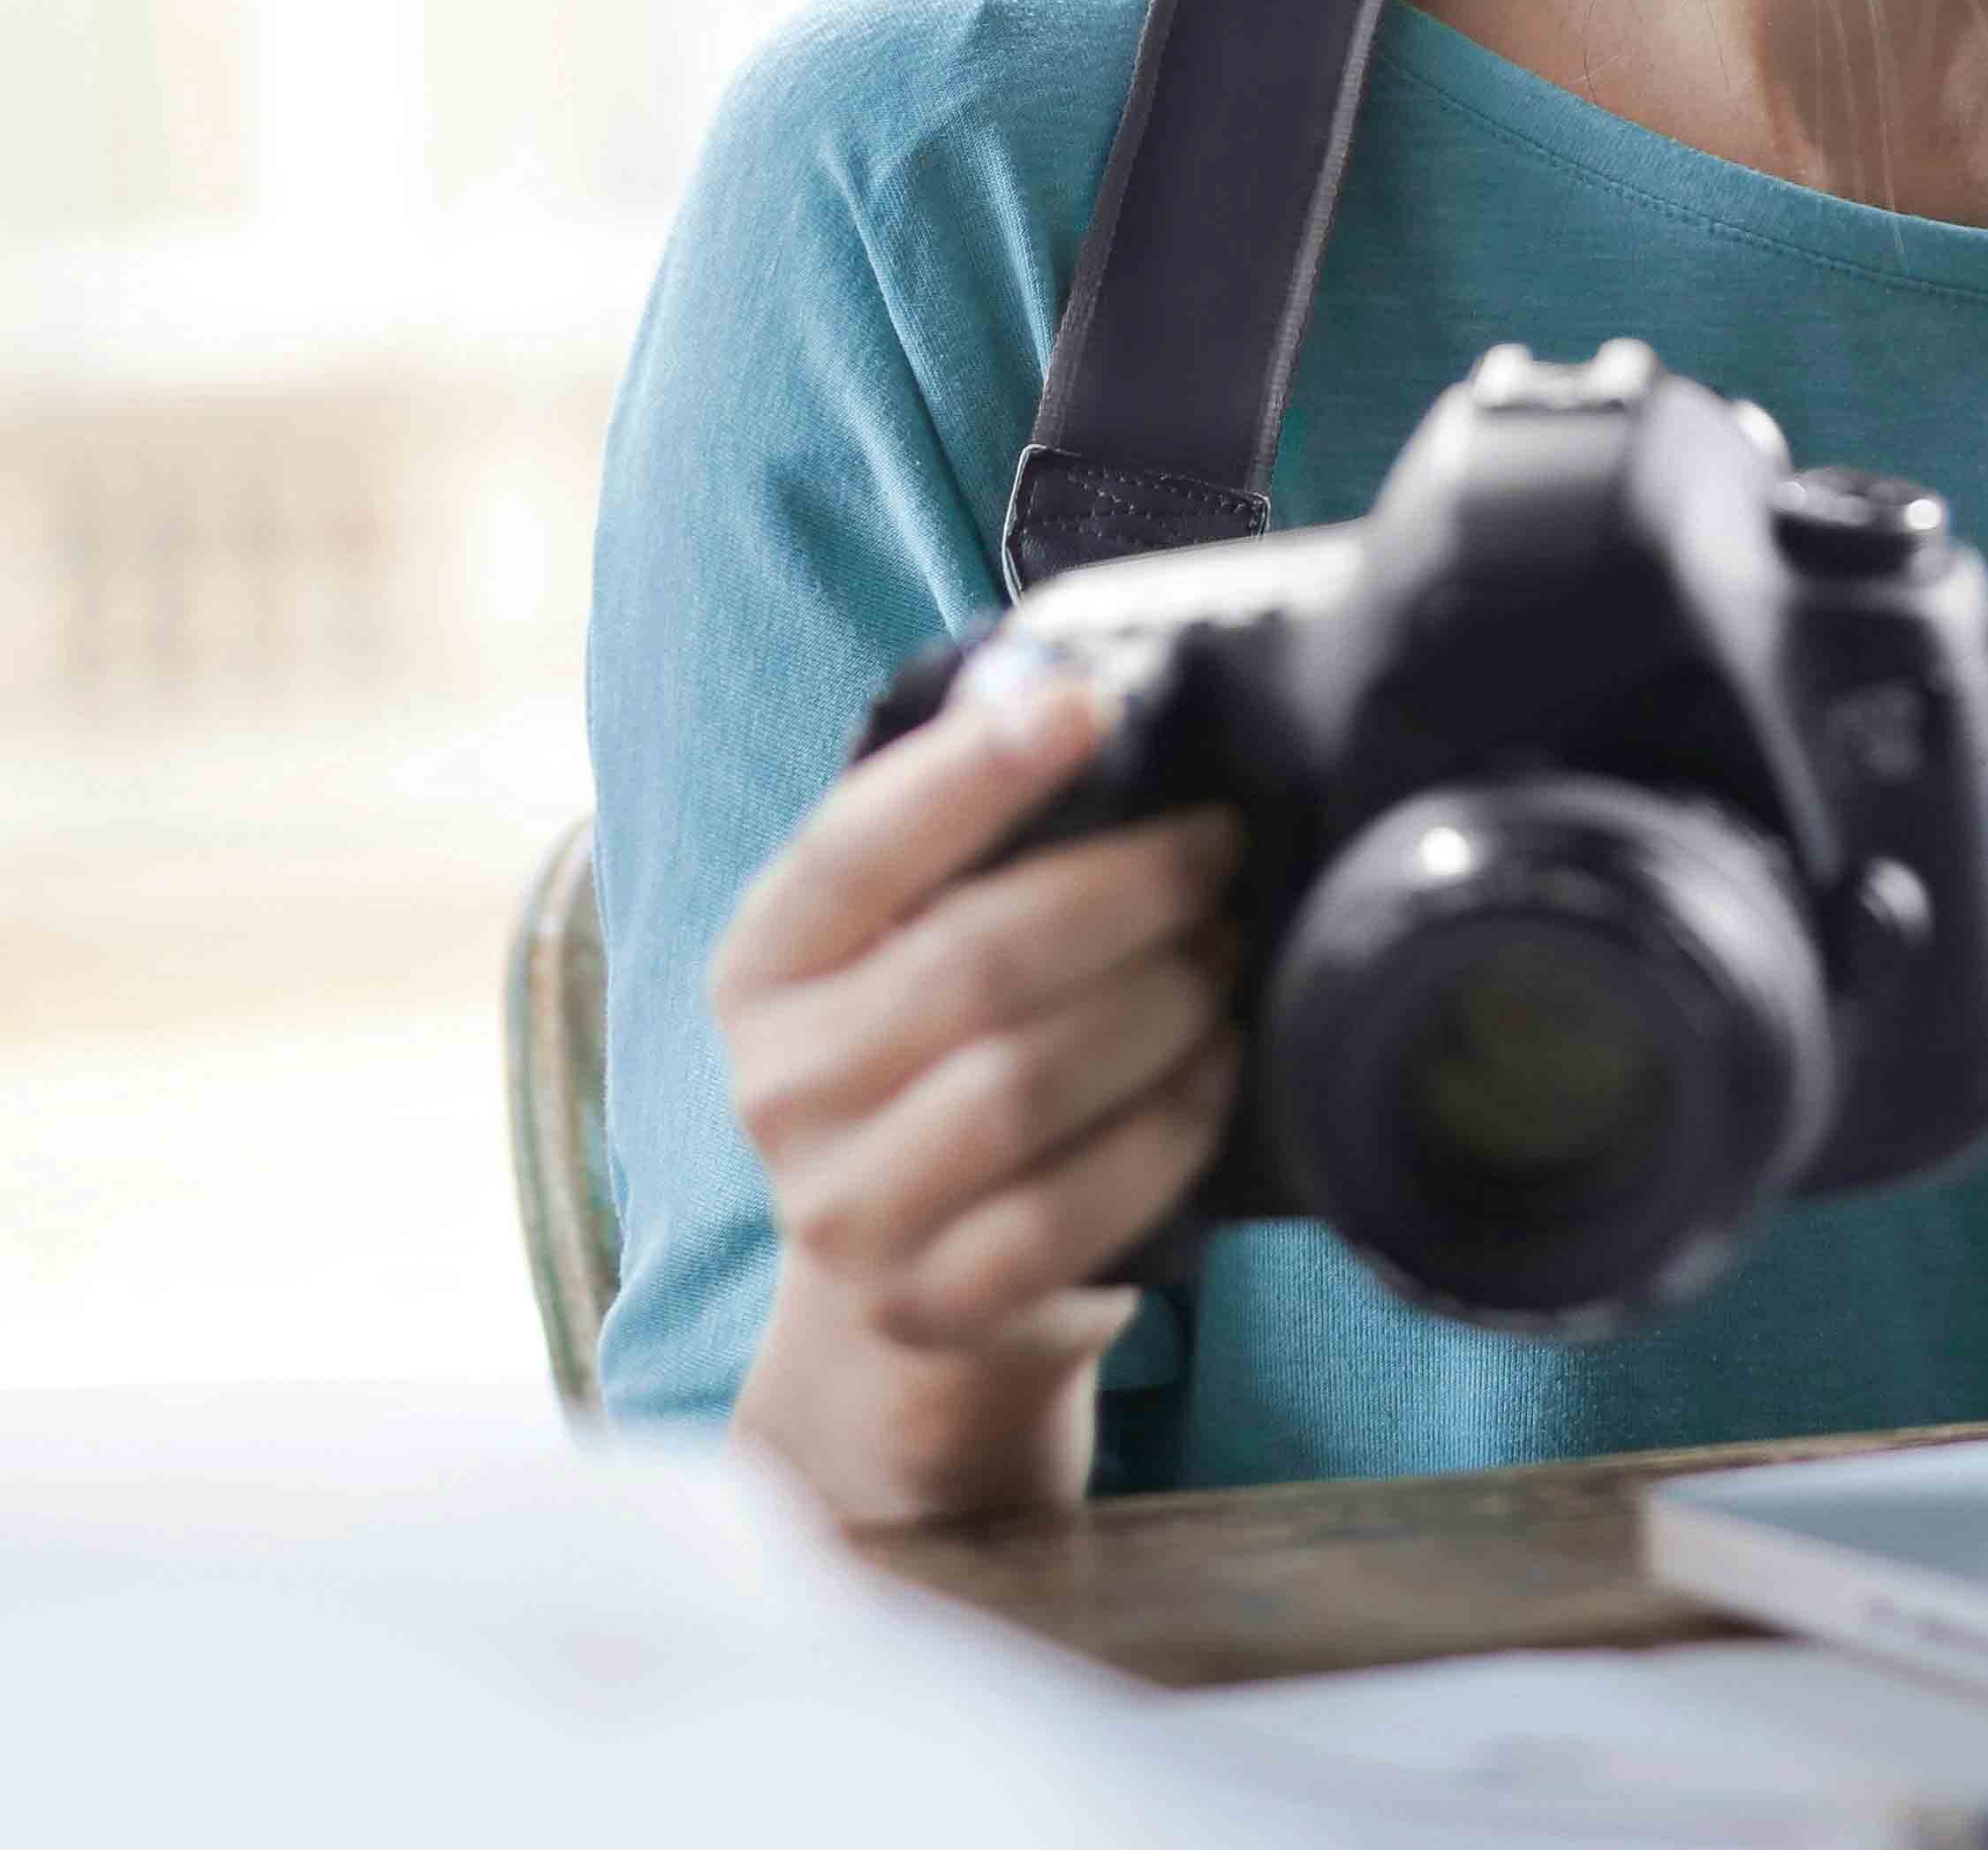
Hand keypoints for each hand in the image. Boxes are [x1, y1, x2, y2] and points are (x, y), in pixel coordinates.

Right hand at [710, 668, 1246, 1523]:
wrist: (912, 1283)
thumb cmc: (936, 1056)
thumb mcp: (908, 937)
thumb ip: (960, 829)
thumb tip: (1049, 683)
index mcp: (762, 965)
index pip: (853, 848)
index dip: (970, 771)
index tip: (1087, 704)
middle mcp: (777, 1089)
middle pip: (969, 965)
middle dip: (1124, 891)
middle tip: (1215, 850)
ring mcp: (844, 1213)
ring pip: (1023, 1086)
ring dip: (1159, 1003)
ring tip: (1225, 951)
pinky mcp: (931, 1304)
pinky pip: (1071, 1209)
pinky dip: (1166, 1127)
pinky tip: (1217, 1068)